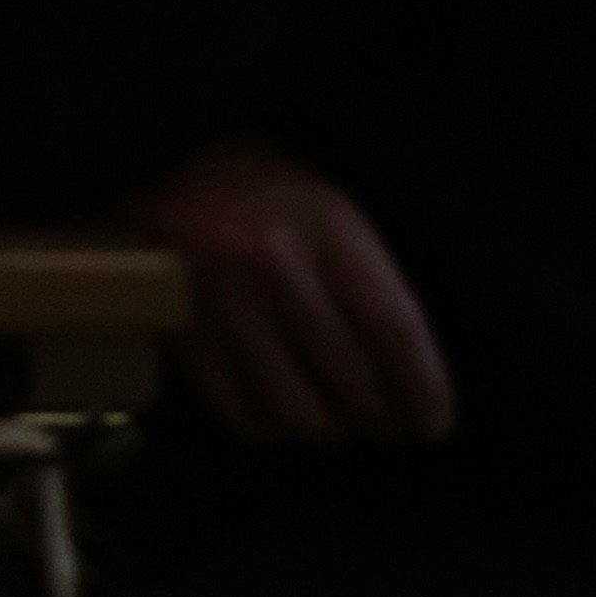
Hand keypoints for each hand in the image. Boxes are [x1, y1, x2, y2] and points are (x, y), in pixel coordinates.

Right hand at [131, 144, 455, 448]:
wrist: (160, 168)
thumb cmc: (263, 191)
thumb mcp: (331, 212)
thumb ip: (369, 282)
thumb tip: (405, 371)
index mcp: (328, 229)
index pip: (395, 331)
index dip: (425, 389)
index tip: (435, 422)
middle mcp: (278, 272)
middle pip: (355, 383)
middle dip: (382, 417)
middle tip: (390, 423)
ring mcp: (226, 310)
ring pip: (299, 412)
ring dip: (328, 427)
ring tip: (336, 417)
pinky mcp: (184, 339)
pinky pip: (242, 416)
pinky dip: (271, 428)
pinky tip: (281, 413)